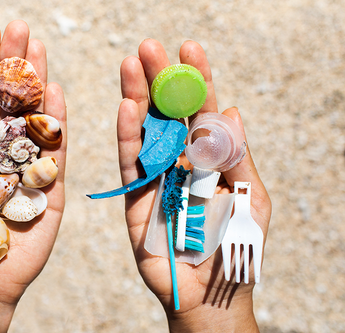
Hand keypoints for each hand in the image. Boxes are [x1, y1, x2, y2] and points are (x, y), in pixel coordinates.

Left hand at [0, 20, 66, 331]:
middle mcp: (2, 149)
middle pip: (10, 99)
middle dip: (15, 64)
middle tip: (21, 28)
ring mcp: (28, 164)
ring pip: (35, 117)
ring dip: (39, 82)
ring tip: (41, 48)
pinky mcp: (51, 185)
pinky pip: (55, 150)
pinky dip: (56, 122)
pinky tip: (56, 93)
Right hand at [117, 39, 270, 331]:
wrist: (210, 294)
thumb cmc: (234, 246)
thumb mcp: (248, 196)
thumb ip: (236, 155)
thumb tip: (232, 110)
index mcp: (210, 158)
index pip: (202, 112)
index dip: (197, 81)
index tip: (190, 48)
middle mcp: (181, 162)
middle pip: (167, 115)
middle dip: (159, 80)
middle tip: (149, 48)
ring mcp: (156, 178)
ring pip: (145, 132)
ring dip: (137, 98)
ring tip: (130, 66)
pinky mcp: (135, 199)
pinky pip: (131, 164)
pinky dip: (128, 137)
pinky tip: (127, 108)